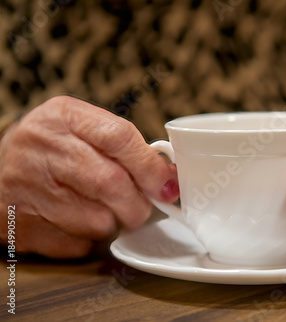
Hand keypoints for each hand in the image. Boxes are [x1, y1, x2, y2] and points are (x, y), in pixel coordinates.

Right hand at [0, 96, 178, 257]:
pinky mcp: (19, 224)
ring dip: (112, 223)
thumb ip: (124, 147)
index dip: (151, 167)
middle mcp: (41, 147)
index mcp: (64, 116)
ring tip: (102, 210)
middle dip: (137, 204)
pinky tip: (75, 221)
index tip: (167, 186)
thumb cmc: (53, 147)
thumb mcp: (83, 128)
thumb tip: (168, 178)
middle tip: (141, 209)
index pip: (119, 137)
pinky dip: (87, 238)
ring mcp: (26, 186)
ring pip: (96, 220)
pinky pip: (76, 243)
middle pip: (110, 183)